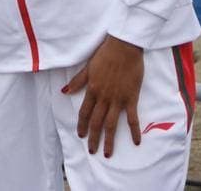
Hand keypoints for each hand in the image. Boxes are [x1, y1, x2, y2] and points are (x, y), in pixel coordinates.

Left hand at [64, 35, 144, 157]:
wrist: (124, 48)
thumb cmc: (105, 54)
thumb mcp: (88, 67)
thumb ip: (78, 81)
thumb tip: (64, 91)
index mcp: (92, 89)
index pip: (84, 112)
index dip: (82, 125)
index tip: (81, 136)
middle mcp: (103, 97)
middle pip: (96, 122)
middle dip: (93, 138)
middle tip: (92, 151)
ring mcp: (117, 99)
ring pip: (111, 124)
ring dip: (109, 140)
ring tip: (108, 153)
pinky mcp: (131, 98)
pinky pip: (133, 118)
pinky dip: (134, 131)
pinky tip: (136, 142)